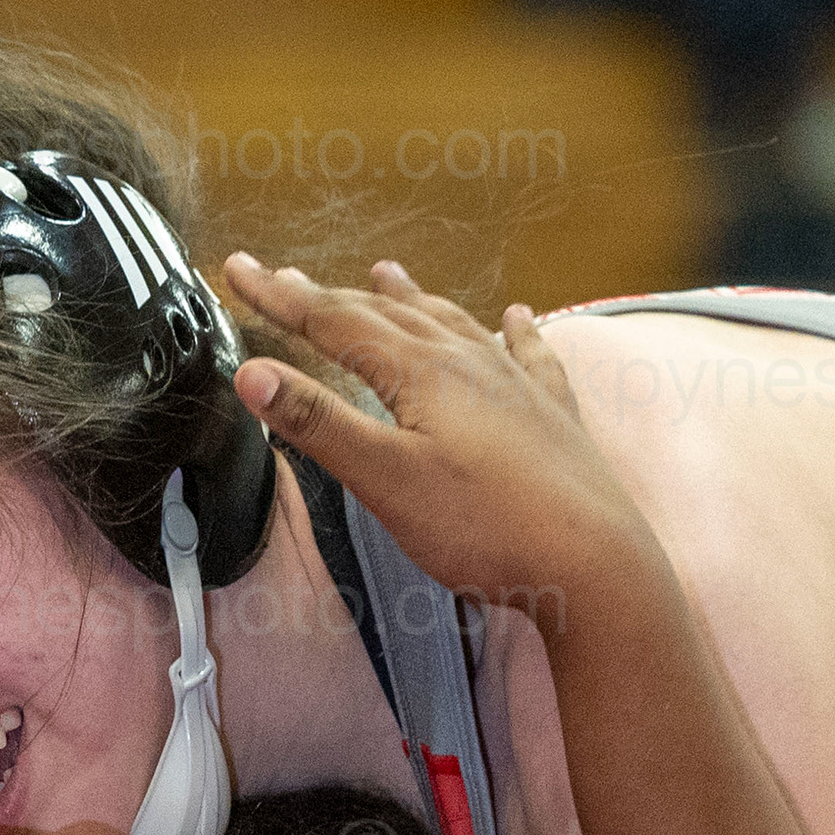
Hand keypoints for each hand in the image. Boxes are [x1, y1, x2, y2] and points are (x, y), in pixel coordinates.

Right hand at [224, 256, 654, 615]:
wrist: (594, 563)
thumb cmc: (487, 527)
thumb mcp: (385, 479)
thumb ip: (319, 423)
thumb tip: (252, 373)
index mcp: (423, 373)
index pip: (335, 322)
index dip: (281, 297)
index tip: (240, 270)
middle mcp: (470, 363)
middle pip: (387, 316)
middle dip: (331, 296)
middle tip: (288, 277)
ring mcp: (517, 385)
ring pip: (453, 324)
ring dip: (411, 300)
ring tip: (385, 273)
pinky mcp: (554, 416)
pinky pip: (528, 355)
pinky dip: (514, 331)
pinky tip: (519, 317)